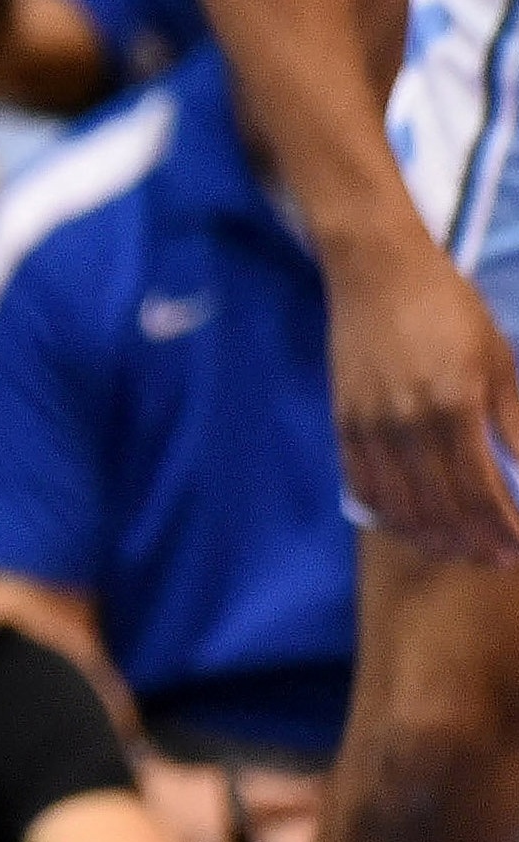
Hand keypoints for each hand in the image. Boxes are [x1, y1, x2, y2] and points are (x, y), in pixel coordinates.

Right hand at [326, 234, 518, 565]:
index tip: (517, 549)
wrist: (378, 275)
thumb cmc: (448, 308)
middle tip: (494, 561)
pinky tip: (409, 527)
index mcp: (456, 405)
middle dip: (472, 541)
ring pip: (402, 506)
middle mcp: (411, 426)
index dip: (502, 526)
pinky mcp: (345, 426)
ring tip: (456, 553)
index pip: (482, 488)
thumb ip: (512, 418)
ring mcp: (372, 430)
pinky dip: (388, 516)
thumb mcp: (497, 357)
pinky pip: (365, 488)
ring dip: (432, 538)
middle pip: (443, 507)